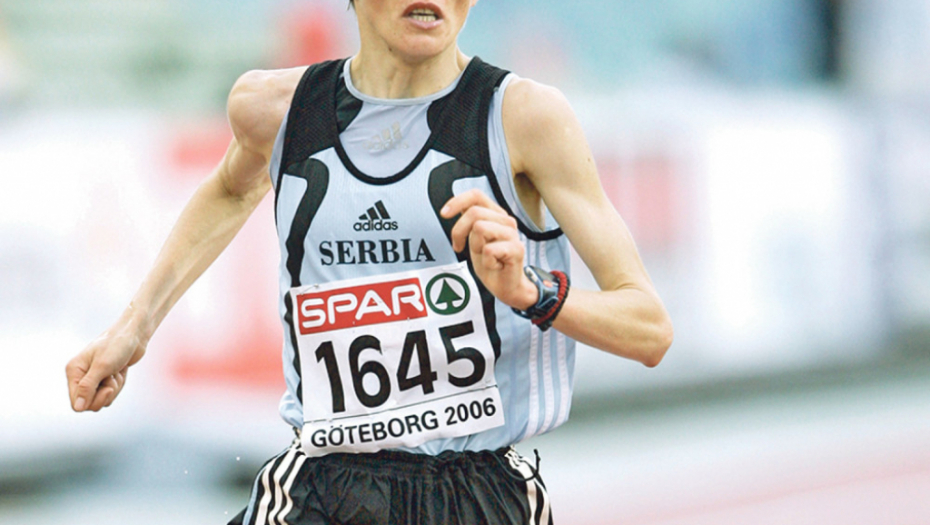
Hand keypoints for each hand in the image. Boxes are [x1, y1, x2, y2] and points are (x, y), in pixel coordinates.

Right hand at [66, 319, 146, 411]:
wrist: (134, 334)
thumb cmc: (117, 345)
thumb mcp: (102, 367)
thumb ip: (87, 388)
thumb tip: (78, 408)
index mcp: (73, 371)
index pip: (76, 402)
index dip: (92, 401)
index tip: (107, 389)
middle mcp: (81, 376)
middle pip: (89, 404)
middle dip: (105, 395)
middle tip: (112, 379)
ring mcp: (94, 378)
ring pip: (102, 400)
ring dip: (114, 388)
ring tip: (116, 372)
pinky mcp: (105, 379)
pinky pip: (111, 393)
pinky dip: (119, 384)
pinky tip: (120, 372)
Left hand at [441, 189, 537, 309]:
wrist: (506, 286)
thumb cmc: (491, 263)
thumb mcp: (473, 239)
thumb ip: (468, 222)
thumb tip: (451, 207)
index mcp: (495, 214)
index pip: (476, 195)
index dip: (457, 201)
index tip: (444, 214)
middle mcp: (506, 220)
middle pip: (473, 213)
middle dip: (459, 231)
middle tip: (461, 247)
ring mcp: (513, 234)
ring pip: (480, 228)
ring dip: (476, 247)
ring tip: (485, 256)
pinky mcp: (517, 249)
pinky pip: (489, 250)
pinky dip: (486, 262)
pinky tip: (495, 265)